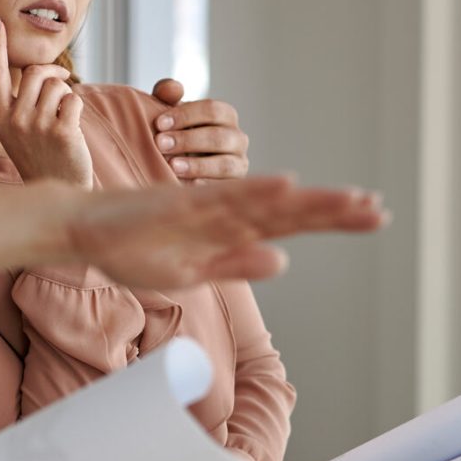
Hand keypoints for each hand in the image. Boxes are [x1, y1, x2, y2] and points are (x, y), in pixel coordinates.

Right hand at [0, 18, 92, 187]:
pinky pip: (73, 98)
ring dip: (66, 95)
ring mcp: (36, 127)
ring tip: (64, 116)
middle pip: (34, 73)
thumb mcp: (20, 128)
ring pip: (56, 86)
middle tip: (63, 82)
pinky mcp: (61, 132)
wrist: (59, 188)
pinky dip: (77, 107)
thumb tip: (41, 69)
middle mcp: (13, 120)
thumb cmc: (41, 152)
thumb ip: (22, 100)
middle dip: (52, 73)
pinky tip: (72, 127)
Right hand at [0, 175, 386, 288]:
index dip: (331, 218)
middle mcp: (224, 211)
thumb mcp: (189, 274)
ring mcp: (203, 204)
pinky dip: (255, 192)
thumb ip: (233, 266)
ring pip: (265, 202)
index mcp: (229, 230)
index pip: (291, 223)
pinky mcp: (180, 203)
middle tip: (381, 210)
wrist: (80, 229)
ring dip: (308, 202)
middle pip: (289, 210)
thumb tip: (282, 263)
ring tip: (352, 200)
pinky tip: (287, 186)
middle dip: (335, 211)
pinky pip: (223, 199)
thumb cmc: (130, 250)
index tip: (372, 214)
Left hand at [150, 79, 248, 180]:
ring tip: (172, 167)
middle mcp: (237, 138)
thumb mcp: (170, 112)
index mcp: (225, 116)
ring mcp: (238, 164)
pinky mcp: (233, 185)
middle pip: (218, 136)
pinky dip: (205, 185)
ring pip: (224, 164)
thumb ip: (168, 95)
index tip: (159, 123)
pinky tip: (186, 185)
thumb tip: (173, 89)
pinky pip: (223, 186)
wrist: (180, 164)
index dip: (185, 115)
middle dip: (188, 140)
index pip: (212, 110)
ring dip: (197, 165)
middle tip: (161, 144)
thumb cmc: (177, 133)